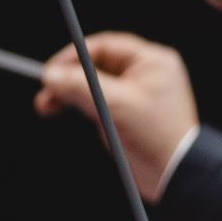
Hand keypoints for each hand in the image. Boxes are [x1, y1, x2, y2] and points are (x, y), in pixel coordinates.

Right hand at [36, 33, 197, 197]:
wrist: (175, 174)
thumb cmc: (154, 137)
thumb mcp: (113, 105)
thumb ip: (79, 85)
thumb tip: (51, 74)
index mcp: (152, 61)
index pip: (104, 46)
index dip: (73, 57)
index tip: (50, 72)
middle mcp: (147, 73)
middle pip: (97, 65)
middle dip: (69, 79)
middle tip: (46, 91)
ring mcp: (139, 94)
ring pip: (96, 85)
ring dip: (71, 93)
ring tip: (48, 106)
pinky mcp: (131, 113)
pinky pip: (101, 102)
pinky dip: (82, 105)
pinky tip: (66, 112)